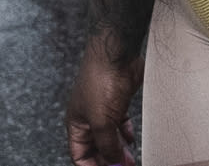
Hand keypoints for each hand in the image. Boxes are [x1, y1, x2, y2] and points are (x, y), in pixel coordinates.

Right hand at [65, 40, 142, 165]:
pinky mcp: (118, 101)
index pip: (80, 155)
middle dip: (107, 161)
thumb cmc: (101, 81)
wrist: (116, 53)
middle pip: (95, 148)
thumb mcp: (102, 122)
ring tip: (130, 162)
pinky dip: (125, 134)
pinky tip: (131, 141)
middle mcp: (87, 118)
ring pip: (109, 137)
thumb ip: (108, 146)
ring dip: (118, 151)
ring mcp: (103, 109)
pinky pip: (120, 124)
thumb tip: (114, 163)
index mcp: (77, 124)